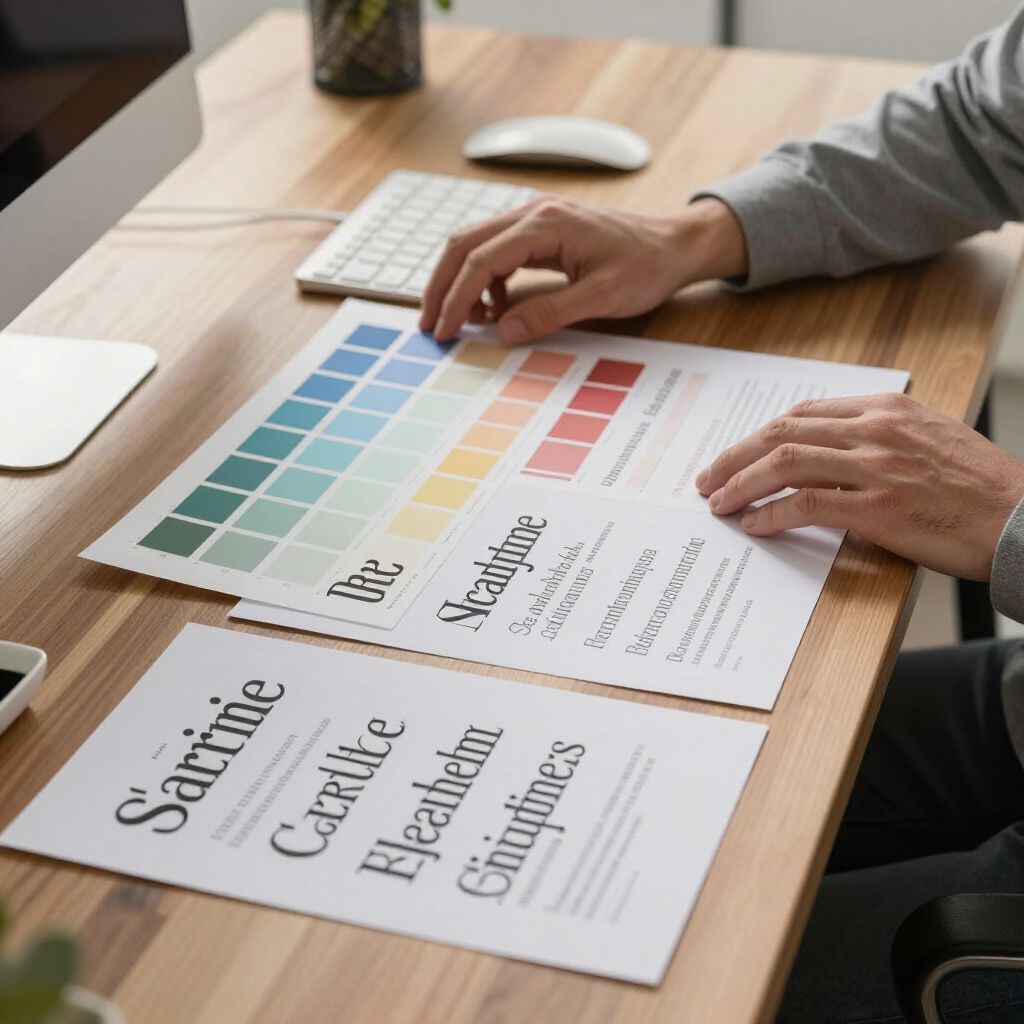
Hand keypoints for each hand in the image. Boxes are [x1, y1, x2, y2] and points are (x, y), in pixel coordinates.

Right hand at [419, 196, 746, 343]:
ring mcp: (535, 216)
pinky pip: (496, 250)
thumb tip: (503, 332)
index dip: (456, 297)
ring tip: (460, 322)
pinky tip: (493, 309)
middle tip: (430, 324)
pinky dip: (484, 280)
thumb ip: (548, 313)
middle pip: (464, 243)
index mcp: (546, 224)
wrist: (676, 244)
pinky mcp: (541, 229)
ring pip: (475, 244)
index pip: (480, 259)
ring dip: (459, 282)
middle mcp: (534, 211)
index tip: (443, 330)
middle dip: (442, 286)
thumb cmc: (647, 265)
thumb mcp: (601, 297)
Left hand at [695, 393, 1023, 580]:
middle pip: (782, 433)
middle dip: (735, 456)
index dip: (760, 435)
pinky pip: (806, 505)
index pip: (803, 413)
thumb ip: (875, 436)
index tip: (736, 453)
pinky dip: (771, 514)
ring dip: (741, 484)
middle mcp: (875, 429)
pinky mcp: (878, 508)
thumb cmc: (976, 485)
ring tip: (718, 503)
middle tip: (707, 478)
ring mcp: (876, 466)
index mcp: (885, 408)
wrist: (1022, 517)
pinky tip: (754, 525)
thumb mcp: (925, 439)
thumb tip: (823, 454)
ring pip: (785, 463)